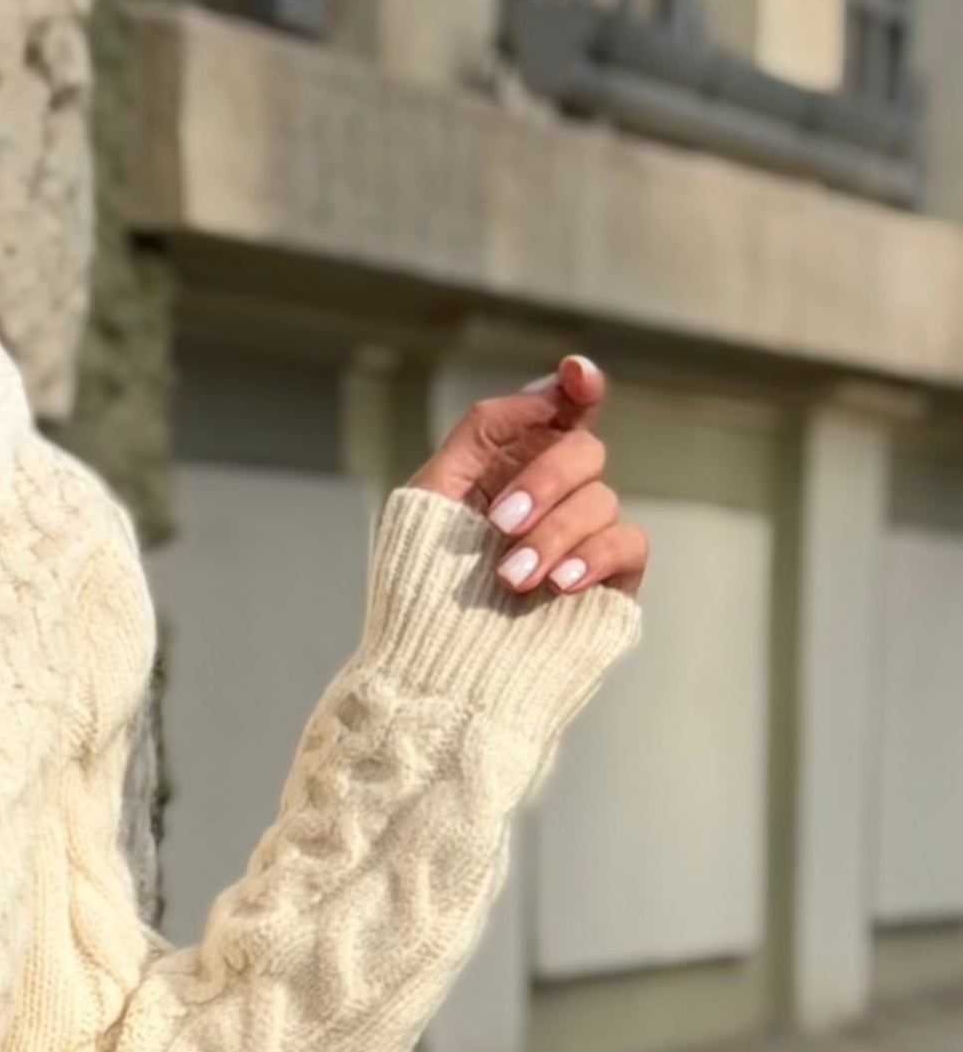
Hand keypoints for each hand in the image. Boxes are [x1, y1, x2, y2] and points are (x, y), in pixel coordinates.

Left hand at [403, 352, 648, 601]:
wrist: (436, 675)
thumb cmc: (422, 590)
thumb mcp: (431, 497)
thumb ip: (483, 431)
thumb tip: (546, 390)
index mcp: (510, 467)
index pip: (561, 411)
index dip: (578, 384)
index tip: (575, 376)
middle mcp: (554, 497)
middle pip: (583, 449)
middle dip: (544, 479)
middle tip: (499, 524)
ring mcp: (583, 538)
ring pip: (602, 498)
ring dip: (553, 533)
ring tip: (510, 577)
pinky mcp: (610, 580)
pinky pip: (629, 543)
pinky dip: (594, 555)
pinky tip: (558, 583)